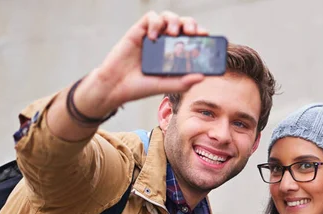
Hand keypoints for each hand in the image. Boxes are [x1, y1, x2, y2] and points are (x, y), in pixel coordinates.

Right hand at [76, 11, 208, 115]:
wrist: (116, 86)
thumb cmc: (140, 87)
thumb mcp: (164, 86)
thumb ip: (182, 82)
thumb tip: (202, 76)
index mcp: (174, 55)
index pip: (191, 39)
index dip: (200, 35)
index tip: (206, 37)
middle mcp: (165, 43)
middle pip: (182, 24)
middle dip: (190, 24)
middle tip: (193, 33)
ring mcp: (152, 36)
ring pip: (168, 16)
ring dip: (174, 21)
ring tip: (173, 33)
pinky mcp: (138, 31)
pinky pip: (151, 17)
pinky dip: (156, 22)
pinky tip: (154, 36)